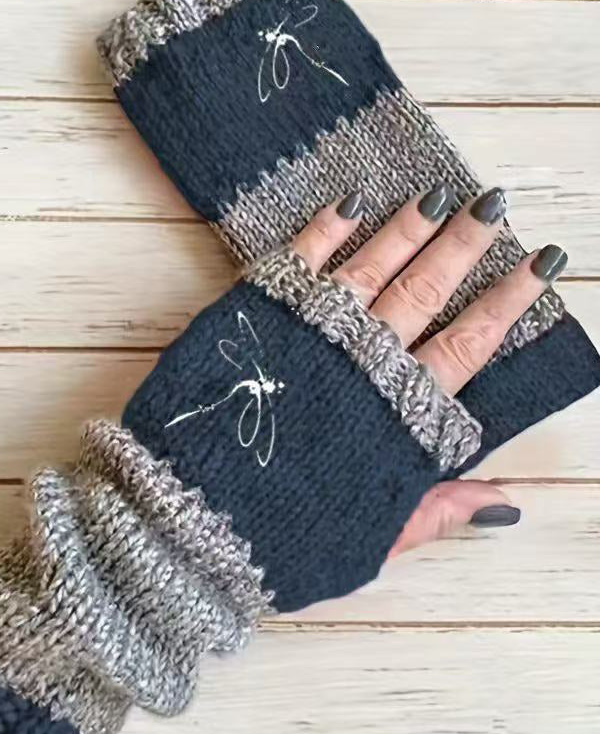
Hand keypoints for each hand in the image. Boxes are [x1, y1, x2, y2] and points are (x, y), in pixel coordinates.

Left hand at [293, 184, 566, 556]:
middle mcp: (360, 365)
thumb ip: (439, 510)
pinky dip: (326, 231)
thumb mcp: (374, 538)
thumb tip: (507, 502)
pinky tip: (353, 203)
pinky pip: (299, 263)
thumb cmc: (283, 536)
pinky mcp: (258, 317)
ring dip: (407, 229)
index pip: (466, 346)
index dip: (506, 304)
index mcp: (396, 415)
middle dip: (464, 247)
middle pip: (425, 294)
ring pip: (371, 271)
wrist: (193, 518)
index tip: (539, 262)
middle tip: (494, 204)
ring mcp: (308, 335)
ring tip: (439, 195)